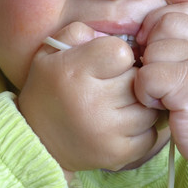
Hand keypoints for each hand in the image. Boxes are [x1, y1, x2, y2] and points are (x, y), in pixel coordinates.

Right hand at [18, 22, 160, 174]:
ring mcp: (106, 132)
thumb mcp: (51, 52)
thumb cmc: (50, 89)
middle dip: (130, 79)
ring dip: (138, 104)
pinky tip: (121, 125)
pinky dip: (141, 129)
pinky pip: (150, 134)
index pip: (121, 52)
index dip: (117, 55)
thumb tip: (114, 35)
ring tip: (117, 105)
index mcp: (73, 72)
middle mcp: (90, 102)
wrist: (37, 141)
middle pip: (138, 79)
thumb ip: (80, 33)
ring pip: (148, 108)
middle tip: (112, 85)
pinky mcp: (118, 154)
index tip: (105, 64)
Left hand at [134, 4, 187, 187]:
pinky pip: (148, 76)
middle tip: (160, 78)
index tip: (155, 50)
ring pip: (152, 52)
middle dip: (151, 51)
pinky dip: (146, 94)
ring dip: (148, 77)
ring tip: (165, 96)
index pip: (180, 9)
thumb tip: (144, 36)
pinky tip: (163, 107)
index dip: (158, 25)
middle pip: (162, 25)